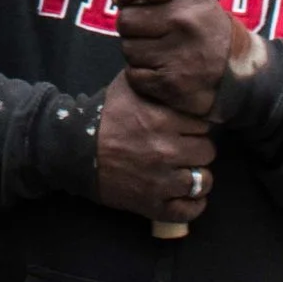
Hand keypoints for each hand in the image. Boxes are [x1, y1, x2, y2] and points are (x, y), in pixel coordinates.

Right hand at [94, 72, 215, 223]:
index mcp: (163, 121)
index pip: (204, 124)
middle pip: (207, 151)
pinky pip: (189, 210)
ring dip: (198, 176)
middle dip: (197, 148)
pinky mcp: (152, 205)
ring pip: (203, 181)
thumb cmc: (105, 115)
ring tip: (188, 171)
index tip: (187, 128)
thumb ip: (156, 81)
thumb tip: (176, 71)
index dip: (196, 125)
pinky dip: (193, 205)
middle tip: (185, 148)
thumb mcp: (129, 86)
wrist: (75, 149)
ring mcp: (162, 181)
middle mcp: (167, 151)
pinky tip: (188, 195)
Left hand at [117, 0, 261, 120]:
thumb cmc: (207, 31)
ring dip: (136, 52)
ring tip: (157, 52)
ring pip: (128, 48)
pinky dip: (141, 75)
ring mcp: (177, 55)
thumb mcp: (190, 2)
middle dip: (131, 27)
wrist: (241, 73)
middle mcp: (183, 23)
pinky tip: (160, 70)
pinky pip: (134, 75)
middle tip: (148, 33)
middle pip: (126, 19)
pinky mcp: (170, 84)